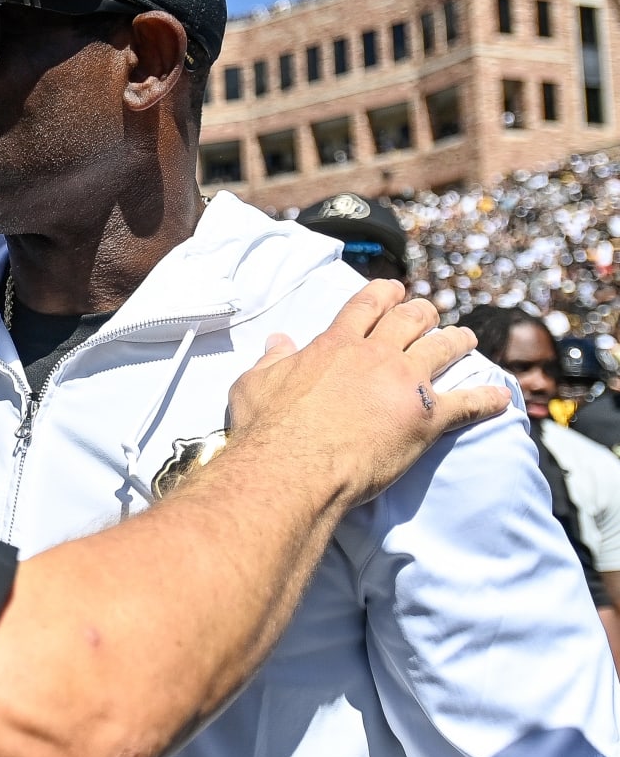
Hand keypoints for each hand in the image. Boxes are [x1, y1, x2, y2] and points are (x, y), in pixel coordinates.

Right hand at [227, 280, 509, 507]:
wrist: (294, 466)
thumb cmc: (267, 429)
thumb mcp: (253, 385)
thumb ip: (270, 360)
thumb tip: (277, 341)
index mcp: (336, 344)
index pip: (366, 305)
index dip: (383, 293)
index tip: (395, 290)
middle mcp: (376, 354)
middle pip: (411, 319)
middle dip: (423, 312)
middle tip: (430, 314)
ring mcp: (406, 382)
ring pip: (444, 348)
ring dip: (458, 341)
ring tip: (466, 340)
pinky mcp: (429, 417)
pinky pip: (470, 402)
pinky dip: (489, 399)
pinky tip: (502, 398)